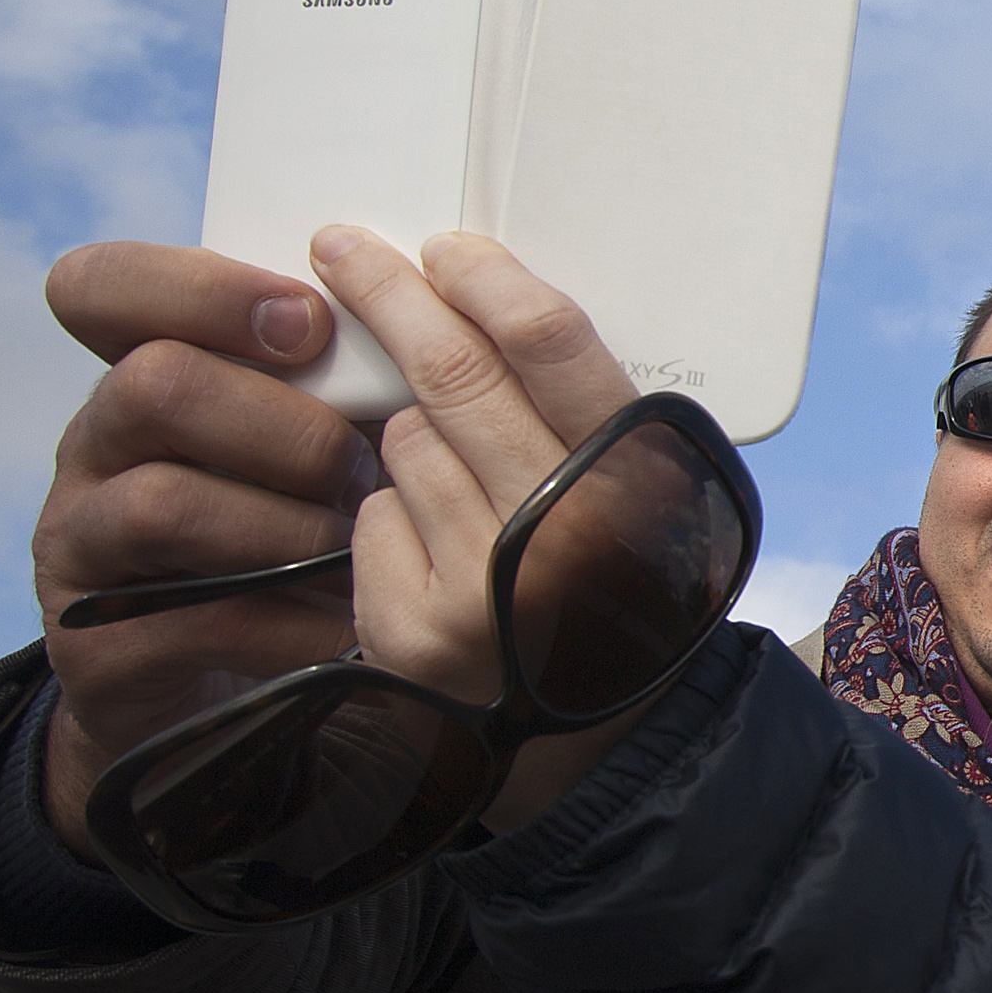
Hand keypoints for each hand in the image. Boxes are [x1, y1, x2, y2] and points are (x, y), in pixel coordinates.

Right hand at [32, 244, 377, 850]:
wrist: (225, 686)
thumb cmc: (288, 519)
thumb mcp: (305, 434)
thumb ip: (336, 375)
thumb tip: (441, 325)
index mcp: (137, 368)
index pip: (100, 286)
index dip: (202, 288)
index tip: (310, 319)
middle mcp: (93, 447)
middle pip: (155, 383)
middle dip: (286, 423)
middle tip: (357, 465)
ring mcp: (79, 546)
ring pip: (164, 503)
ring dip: (287, 524)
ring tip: (354, 545)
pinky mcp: (94, 646)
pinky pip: (191, 620)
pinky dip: (288, 619)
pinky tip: (346, 621)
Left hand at [308, 228, 647, 825]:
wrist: (609, 746)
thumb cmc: (631, 589)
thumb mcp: (652, 496)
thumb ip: (592, 416)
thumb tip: (481, 303)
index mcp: (638, 484)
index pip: (549, 346)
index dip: (484, 280)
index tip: (442, 246)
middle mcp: (560, 534)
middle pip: (450, 377)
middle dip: (387, 298)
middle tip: (339, 249)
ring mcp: (478, 588)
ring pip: (402, 443)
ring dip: (409, 436)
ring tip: (454, 477)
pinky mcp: (410, 632)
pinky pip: (371, 518)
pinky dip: (389, 518)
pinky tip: (432, 550)